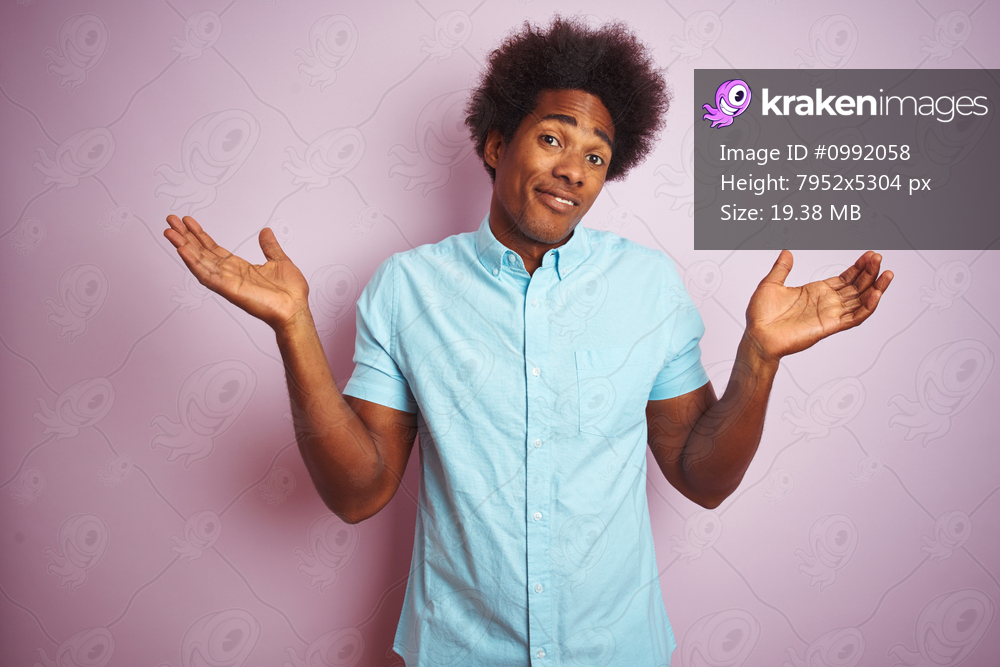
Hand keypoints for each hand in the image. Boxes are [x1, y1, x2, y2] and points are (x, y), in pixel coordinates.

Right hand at [163, 215, 309, 331]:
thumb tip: (265, 232)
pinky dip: (193, 262)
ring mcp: (227, 281)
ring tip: (170, 232)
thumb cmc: (290, 293)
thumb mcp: (279, 261)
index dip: (200, 235)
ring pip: (199, 262)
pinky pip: (206, 274)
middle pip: (201, 253)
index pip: (213, 248)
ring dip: (183, 246)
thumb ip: (269, 247)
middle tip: (171, 221)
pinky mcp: (228, 289)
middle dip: (185, 236)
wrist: (296, 309)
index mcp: (239, 267)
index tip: (188, 222)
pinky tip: (182, 249)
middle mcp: (229, 274)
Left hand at [745, 249, 892, 359]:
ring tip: (886, 273)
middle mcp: (826, 303)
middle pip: (856, 287)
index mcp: (815, 292)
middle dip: (869, 273)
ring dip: (875, 288)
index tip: (869, 256)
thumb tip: (787, 252)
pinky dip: (867, 307)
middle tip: (879, 258)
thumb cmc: (761, 316)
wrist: (757, 336)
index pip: (845, 278)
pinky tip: (876, 294)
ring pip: (860, 301)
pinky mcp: (829, 326)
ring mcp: (829, 314)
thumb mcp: (771, 284)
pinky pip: (854, 318)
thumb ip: (782, 268)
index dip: (858, 268)